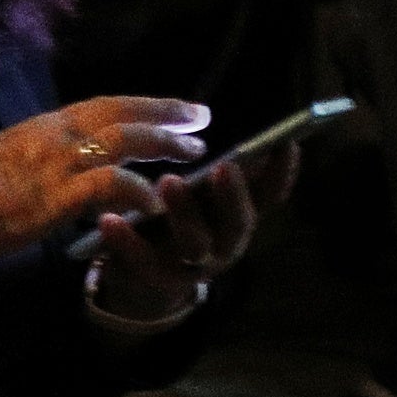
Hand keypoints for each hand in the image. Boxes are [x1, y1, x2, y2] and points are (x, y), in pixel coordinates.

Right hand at [0, 97, 208, 257]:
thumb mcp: (12, 164)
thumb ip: (48, 163)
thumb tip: (80, 175)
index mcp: (43, 127)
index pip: (104, 105)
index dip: (146, 104)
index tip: (180, 107)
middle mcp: (53, 136)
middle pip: (120, 113)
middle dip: (165, 114)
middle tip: (202, 117)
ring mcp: (53, 163)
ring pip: (122, 140)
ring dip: (163, 144)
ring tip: (194, 152)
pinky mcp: (52, 195)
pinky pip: (107, 185)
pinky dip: (136, 190)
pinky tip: (155, 204)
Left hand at [91, 142, 291, 323]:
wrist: (142, 275)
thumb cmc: (176, 219)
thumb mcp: (198, 195)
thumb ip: (209, 172)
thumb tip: (208, 118)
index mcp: (237, 218)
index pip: (268, 196)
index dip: (280, 174)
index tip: (286, 143)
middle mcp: (224, 244)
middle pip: (236, 222)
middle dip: (233, 195)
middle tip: (225, 166)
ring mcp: (192, 265)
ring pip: (195, 243)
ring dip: (185, 212)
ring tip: (168, 180)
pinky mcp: (156, 278)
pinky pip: (143, 261)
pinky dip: (127, 241)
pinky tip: (109, 219)